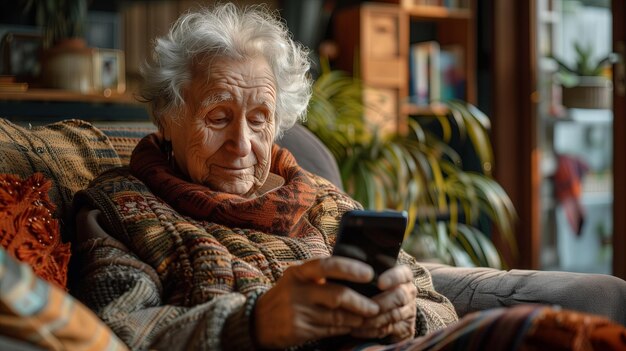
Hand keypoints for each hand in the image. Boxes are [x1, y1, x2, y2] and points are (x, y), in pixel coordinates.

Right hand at [254, 257, 380, 348]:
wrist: (257, 321)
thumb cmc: (286, 295)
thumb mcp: (297, 279)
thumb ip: (320, 276)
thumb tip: (356, 273)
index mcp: (299, 272)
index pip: (327, 265)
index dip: (350, 269)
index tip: (369, 274)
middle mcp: (297, 290)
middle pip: (337, 295)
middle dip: (360, 302)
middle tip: (375, 306)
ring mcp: (297, 311)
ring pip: (336, 316)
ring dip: (356, 318)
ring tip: (367, 317)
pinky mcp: (298, 330)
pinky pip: (329, 330)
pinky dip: (344, 328)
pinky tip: (352, 326)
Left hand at [350, 265, 416, 341]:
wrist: (389, 310)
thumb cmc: (373, 288)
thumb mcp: (373, 278)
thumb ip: (366, 275)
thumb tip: (350, 271)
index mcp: (404, 276)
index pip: (403, 274)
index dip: (392, 278)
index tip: (380, 283)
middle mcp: (409, 292)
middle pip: (399, 296)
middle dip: (380, 303)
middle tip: (363, 307)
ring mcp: (409, 311)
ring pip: (394, 315)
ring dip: (373, 319)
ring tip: (355, 320)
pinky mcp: (405, 328)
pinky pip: (388, 329)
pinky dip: (371, 331)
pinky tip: (357, 330)